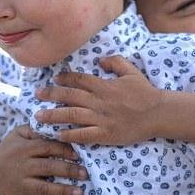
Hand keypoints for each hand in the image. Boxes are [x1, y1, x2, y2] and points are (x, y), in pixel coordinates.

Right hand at [0, 125, 87, 194]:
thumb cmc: (8, 150)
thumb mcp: (17, 134)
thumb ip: (34, 128)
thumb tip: (54, 123)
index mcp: (26, 148)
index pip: (48, 147)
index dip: (64, 150)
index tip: (79, 154)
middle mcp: (24, 166)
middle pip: (48, 167)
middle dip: (68, 170)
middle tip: (85, 173)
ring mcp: (21, 184)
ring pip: (43, 188)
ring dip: (62, 191)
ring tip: (80, 194)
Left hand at [35, 55, 161, 144]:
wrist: (158, 113)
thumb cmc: (145, 92)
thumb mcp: (131, 71)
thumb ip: (115, 62)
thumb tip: (99, 60)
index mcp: (104, 85)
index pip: (79, 80)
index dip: (64, 79)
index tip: (53, 79)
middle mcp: (99, 101)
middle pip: (69, 96)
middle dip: (51, 94)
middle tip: (36, 95)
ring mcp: (101, 118)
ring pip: (71, 115)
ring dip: (53, 115)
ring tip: (38, 116)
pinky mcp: (105, 134)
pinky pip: (83, 134)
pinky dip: (69, 135)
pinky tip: (58, 134)